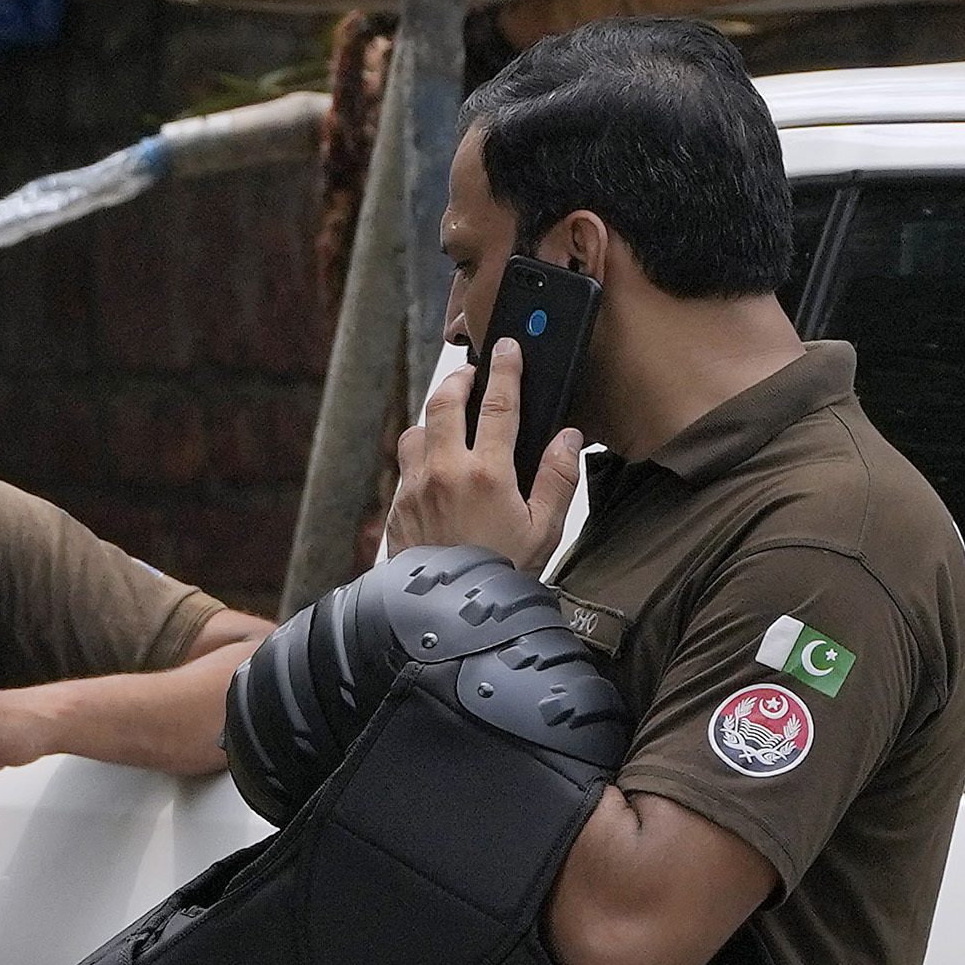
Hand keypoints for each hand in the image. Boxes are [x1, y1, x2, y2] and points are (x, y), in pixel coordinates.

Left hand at [384, 343, 585, 573]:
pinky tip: (435, 467)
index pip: (499, 403)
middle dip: (459, 378)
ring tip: (450, 419)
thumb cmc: (502, 577)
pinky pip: (405, 467)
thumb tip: (567, 438)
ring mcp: (415, 489)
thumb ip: (558, 479)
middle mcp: (445, 472)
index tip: (508, 347)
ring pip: (416, 430)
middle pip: (445, 401)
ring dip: (433, 417)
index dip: (506, 368)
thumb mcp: (545, 531)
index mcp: (488, 474)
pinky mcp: (397, 508)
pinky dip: (420, 456)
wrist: (449, 617)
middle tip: (473, 373)